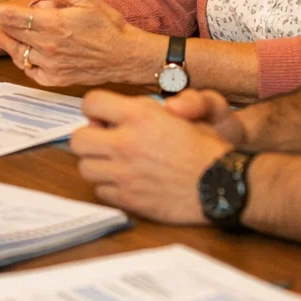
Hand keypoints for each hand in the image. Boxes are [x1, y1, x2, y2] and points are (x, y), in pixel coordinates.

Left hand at [0, 0, 158, 86]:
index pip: (12, 17)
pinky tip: (23, 54)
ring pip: (18, 53)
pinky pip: (30, 71)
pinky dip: (23, 61)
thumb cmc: (108, 25)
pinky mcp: (56, 79)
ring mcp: (52, 65)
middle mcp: (49, 46)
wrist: (126, 55)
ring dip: (6, 43)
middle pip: (12, 33)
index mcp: (54, 24)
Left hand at [71, 89, 232, 223]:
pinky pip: (100, 190)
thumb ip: (146, 109)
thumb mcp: (179, 114)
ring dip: (97, 163)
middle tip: (105, 141)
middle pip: (78, 139)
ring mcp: (124, 173)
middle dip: (89, 138)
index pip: (91, 103)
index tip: (103, 117)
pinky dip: (108, 186)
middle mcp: (126, 143)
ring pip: (85, 167)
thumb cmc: (205, 148)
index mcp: (139, 116)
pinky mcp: (128, 198)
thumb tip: (120, 110)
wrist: (222, 184)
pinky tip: (126, 181)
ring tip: (115, 162)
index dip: (94, 109)